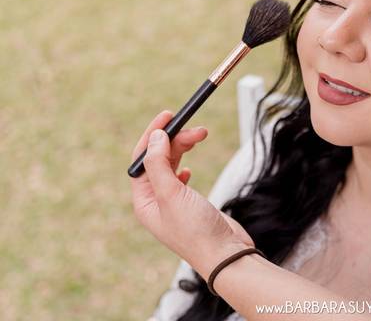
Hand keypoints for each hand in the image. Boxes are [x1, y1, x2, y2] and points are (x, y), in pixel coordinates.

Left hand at [129, 111, 253, 279]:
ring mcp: (173, 203)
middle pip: (159, 159)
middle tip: (196, 128)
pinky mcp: (190, 204)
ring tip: (202, 135)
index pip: (142, 159)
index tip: (168, 116)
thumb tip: (155, 137)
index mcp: (144, 201)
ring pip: (173, 165)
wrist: (226, 255)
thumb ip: (160, 164)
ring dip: (184, 148)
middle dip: (175, 139)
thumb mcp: (172, 194)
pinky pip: (181, 178)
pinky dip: (184, 166)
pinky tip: (188, 168)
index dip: (153, 135)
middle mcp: (155, 201)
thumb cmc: (197, 231)